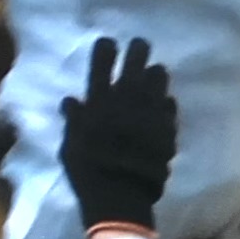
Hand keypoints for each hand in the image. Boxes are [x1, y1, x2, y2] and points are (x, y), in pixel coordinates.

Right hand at [58, 34, 176, 233]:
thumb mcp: (70, 145)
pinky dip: (165, 102)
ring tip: (154, 73)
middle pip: (136, 58)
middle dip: (138, 49)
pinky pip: (169, 104)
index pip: (102, 60)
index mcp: (99, 99)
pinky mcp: (168, 126)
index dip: (106, 48)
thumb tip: (71, 101)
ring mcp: (150, 110)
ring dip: (155, 73)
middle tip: (139, 46)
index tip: (109, 43)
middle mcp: (126, 98)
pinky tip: (162, 104)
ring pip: (158, 77)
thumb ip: (74, 120)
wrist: (121, 195)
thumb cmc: (88, 171)